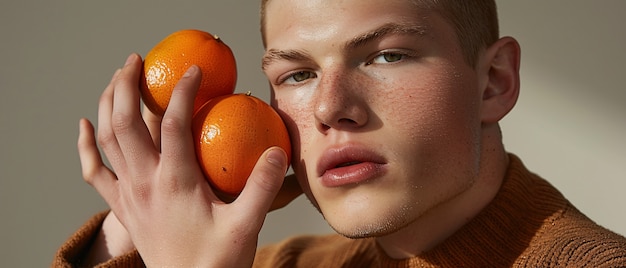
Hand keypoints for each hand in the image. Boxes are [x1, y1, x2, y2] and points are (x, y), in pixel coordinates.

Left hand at [77, 53, 290, 266]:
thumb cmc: (214, 262)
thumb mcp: (245, 226)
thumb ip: (260, 188)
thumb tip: (275, 152)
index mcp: (175, 183)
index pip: (173, 124)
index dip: (182, 92)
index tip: (194, 72)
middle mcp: (145, 183)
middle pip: (126, 122)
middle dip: (127, 85)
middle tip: (137, 60)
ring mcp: (129, 194)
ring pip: (107, 140)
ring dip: (107, 104)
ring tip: (116, 79)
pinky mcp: (123, 206)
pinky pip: (94, 172)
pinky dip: (85, 146)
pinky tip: (85, 126)